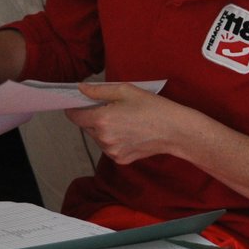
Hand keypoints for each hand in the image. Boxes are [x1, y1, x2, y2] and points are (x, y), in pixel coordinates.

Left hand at [65, 82, 194, 164]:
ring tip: (124, 121)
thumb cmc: (152, 107)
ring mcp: (111, 152)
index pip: (75, 116)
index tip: (78, 103)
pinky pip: (109, 148)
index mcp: (102, 119)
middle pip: (86, 126)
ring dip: (103, 130)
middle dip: (93, 117)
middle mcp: (103, 139)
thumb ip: (98, 90)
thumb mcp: (125, 90)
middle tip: (111, 109)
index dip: (74, 108)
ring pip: (97, 138)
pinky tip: (129, 133)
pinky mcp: (120, 159)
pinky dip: (114, 140)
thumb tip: (80, 89)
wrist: (174, 130)